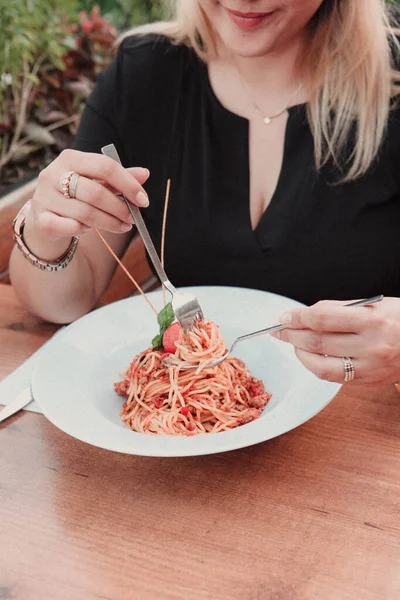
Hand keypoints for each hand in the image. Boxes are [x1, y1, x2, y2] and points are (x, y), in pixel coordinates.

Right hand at [28, 149, 149, 239]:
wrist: (46, 218)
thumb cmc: (76, 197)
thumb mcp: (98, 183)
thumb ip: (119, 179)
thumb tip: (145, 174)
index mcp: (70, 158)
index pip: (105, 166)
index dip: (128, 184)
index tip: (144, 201)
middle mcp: (53, 174)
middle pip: (96, 192)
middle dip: (119, 208)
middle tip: (132, 219)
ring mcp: (44, 197)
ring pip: (86, 213)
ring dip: (108, 222)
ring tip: (120, 226)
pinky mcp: (40, 219)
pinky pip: (70, 227)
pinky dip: (84, 230)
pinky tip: (89, 229)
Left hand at [271, 298, 399, 385]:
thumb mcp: (374, 304)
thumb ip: (340, 309)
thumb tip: (306, 315)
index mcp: (372, 320)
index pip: (322, 319)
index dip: (298, 317)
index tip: (285, 317)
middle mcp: (371, 346)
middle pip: (318, 342)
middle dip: (292, 335)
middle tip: (280, 329)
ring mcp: (370, 367)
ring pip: (321, 365)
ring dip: (300, 353)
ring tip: (294, 343)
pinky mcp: (369, 381)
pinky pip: (333, 378)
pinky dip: (316, 366)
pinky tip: (310, 357)